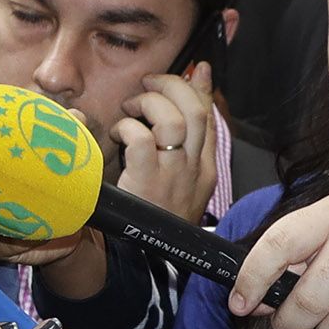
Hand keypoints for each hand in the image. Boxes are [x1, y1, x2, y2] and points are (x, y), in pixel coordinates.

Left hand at [113, 63, 218, 224]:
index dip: (202, 89)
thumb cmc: (153, 218)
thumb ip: (178, 148)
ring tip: (131, 107)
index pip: (210, 119)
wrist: (145, 260)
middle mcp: (195, 169)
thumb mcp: (175, 182)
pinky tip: (118, 135)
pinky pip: (143, 139)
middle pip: (197, 111)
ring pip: (175, 119)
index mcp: (204, 170)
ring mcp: (174, 175)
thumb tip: (166, 126)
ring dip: (150, 103)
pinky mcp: (149, 182)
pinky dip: (128, 128)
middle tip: (150, 82)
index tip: (198, 68)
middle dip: (174, 85)